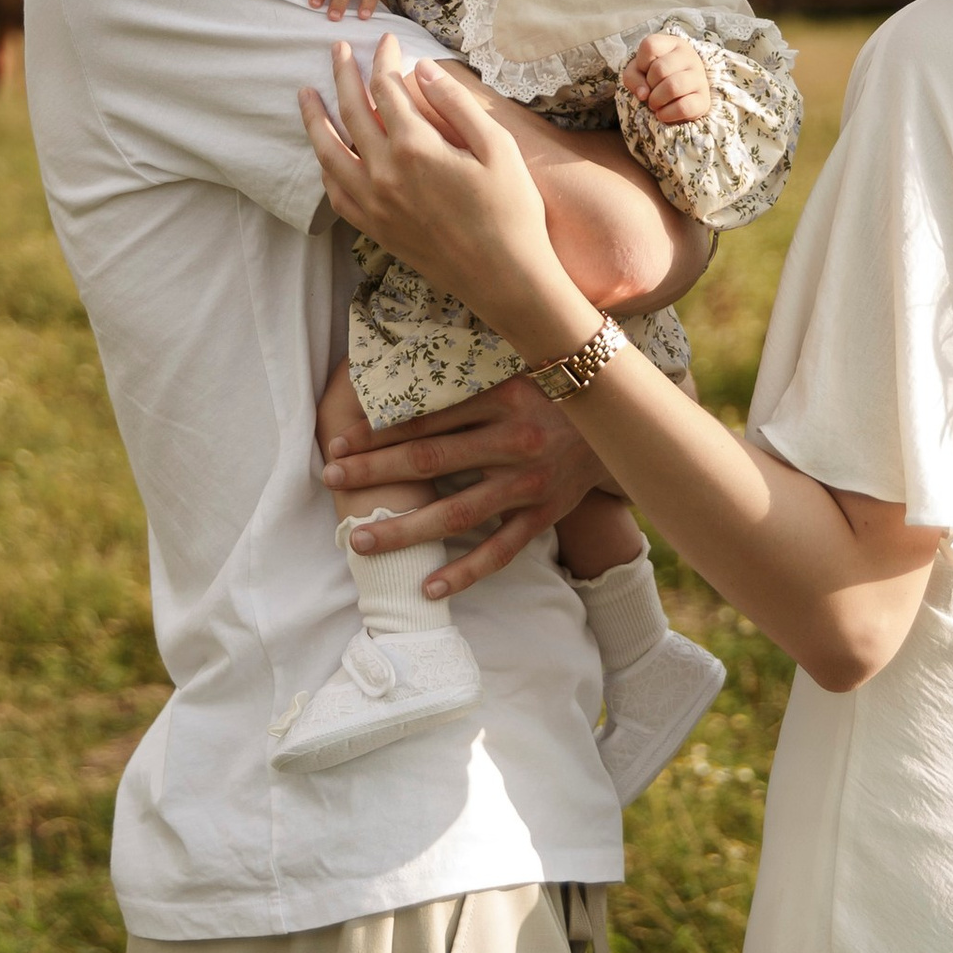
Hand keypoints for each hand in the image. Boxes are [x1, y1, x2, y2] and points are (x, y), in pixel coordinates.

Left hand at [301, 36, 572, 341]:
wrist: (505, 279)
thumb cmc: (511, 211)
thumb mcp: (497, 147)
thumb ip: (455, 104)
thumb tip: (422, 69)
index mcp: (415, 147)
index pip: (386, 88)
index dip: (383, 59)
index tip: (387, 40)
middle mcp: (384, 173)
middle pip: (351, 111)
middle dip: (342, 75)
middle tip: (336, 49)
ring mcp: (374, 204)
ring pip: (329, 152)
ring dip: (315, 118)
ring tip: (305, 94)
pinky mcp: (375, 228)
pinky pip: (336, 193)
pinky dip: (325, 167)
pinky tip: (324, 155)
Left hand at [319, 374, 613, 594]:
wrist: (623, 422)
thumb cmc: (556, 386)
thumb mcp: (518, 365)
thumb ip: (469, 370)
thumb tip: (404, 364)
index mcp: (505, 396)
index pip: (427, 417)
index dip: (379, 431)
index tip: (339, 442)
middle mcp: (515, 441)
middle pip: (430, 461)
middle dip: (374, 472)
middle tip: (329, 481)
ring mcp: (530, 484)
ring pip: (457, 513)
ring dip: (405, 529)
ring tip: (360, 541)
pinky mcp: (543, 515)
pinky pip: (500, 551)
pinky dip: (464, 572)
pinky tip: (428, 588)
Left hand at [623, 28, 711, 126]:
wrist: (680, 98)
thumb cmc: (657, 80)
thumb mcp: (639, 71)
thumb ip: (632, 77)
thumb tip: (643, 94)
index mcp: (673, 44)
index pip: (650, 45)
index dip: (640, 62)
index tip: (645, 71)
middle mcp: (690, 57)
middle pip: (660, 69)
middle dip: (648, 85)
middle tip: (649, 92)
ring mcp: (700, 78)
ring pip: (673, 87)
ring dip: (656, 100)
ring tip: (654, 104)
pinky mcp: (704, 100)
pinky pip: (683, 108)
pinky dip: (667, 114)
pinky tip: (663, 114)